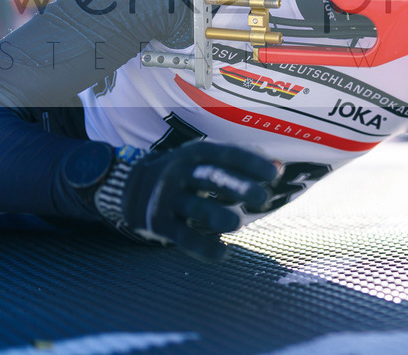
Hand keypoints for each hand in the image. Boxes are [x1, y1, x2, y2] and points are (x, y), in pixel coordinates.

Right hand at [96, 141, 278, 261]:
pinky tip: (224, 253)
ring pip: (196, 208)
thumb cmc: (184, 173)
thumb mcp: (206, 160)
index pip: (226, 154)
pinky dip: (204, 247)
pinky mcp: (157, 223)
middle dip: (239, 187)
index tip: (274, 174)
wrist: (127, 185)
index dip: (251, 162)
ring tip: (237, 224)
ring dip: (219, 217)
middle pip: (212, 178)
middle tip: (264, 199)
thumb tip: (280, 166)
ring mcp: (167, 198)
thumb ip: (242, 162)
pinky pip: (183, 237)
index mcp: (195, 153)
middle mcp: (179, 173)